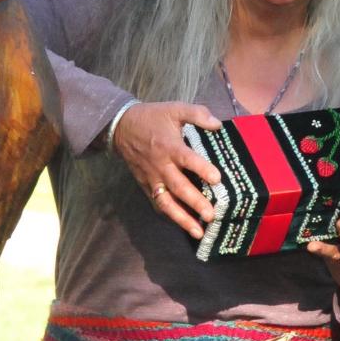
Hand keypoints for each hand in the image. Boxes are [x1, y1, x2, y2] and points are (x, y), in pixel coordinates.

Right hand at [113, 101, 221, 237]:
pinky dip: (169, 215)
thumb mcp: (175, 108)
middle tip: (211, 215)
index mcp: (170, 146)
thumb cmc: (153, 117)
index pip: (188, 160)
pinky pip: (158, 203)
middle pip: (179, 187)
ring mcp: (152, 178)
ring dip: (182, 218)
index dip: (202, 169)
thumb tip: (218, 125)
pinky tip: (183, 225)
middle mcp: (161, 166)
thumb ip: (197, 114)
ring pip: (167, 202)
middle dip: (195, 202)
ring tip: (198, 232)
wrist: (122, 126)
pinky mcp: (146, 185)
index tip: (217, 179)